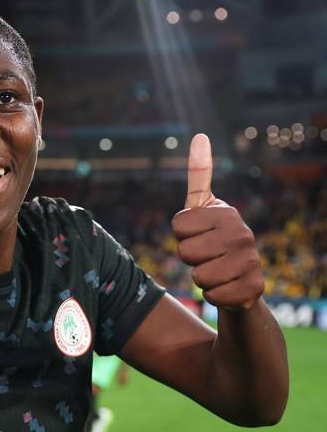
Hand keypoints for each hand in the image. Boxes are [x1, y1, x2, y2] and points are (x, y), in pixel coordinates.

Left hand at [171, 134, 263, 308]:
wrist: (239, 279)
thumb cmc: (213, 239)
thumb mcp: (202, 208)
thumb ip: (199, 175)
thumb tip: (200, 135)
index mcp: (226, 212)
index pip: (177, 227)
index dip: (182, 235)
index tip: (198, 234)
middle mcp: (243, 233)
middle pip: (185, 253)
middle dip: (190, 259)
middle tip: (207, 256)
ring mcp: (251, 260)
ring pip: (198, 276)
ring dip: (201, 279)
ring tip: (216, 271)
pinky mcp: (254, 287)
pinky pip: (213, 296)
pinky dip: (213, 296)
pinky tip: (226, 287)